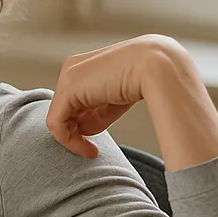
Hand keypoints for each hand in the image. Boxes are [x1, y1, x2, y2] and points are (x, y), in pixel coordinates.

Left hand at [46, 35, 184, 157]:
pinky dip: (68, 141)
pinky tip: (88, 149)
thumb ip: (99, 111)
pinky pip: (57, 123)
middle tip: (92, 149)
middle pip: (66, 109)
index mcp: (85, 66)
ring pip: (59, 117)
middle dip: (78, 131)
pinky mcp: (68, 89)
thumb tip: (85, 130)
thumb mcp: (118, 97)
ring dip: (73, 139)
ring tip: (92, 150)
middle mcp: (72, 68)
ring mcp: (68, 77)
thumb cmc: (149, 79)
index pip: (74, 101)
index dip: (82, 125)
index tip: (95, 144)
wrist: (160, 67)